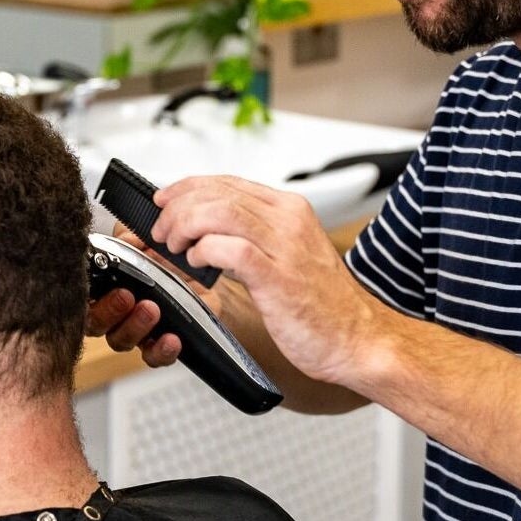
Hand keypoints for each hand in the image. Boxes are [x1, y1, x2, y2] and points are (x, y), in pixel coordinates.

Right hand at [85, 227, 222, 367]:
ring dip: (134, 328)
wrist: (200, 268)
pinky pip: (154, 357)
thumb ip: (126, 238)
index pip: (81, 298)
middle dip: (109, 312)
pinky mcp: (160, 343)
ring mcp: (135, 331)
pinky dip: (160, 352)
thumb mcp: (144, 238)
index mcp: (102, 286)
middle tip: (126, 296)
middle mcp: (113, 312)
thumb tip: (119, 243)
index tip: (94, 285)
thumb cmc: (165, 253)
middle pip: (95, 324)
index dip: (83, 298)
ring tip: (152, 310)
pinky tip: (171, 339)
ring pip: (121, 341)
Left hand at [151, 176, 378, 387]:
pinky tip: (197, 263)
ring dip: (185, 225)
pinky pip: (232, 249)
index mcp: (290, 210)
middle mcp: (289, 220)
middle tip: (161, 229)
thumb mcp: (286, 257)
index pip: (228, 181)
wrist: (359, 339)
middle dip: (178, 206)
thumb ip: (251, 238)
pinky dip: (205, 251)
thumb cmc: (322, 307)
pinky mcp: (279, 276)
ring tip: (174, 245)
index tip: (164, 200)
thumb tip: (202, 233)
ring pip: (221, 212)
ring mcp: (286, 246)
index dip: (187, 187)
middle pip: (219, 192)